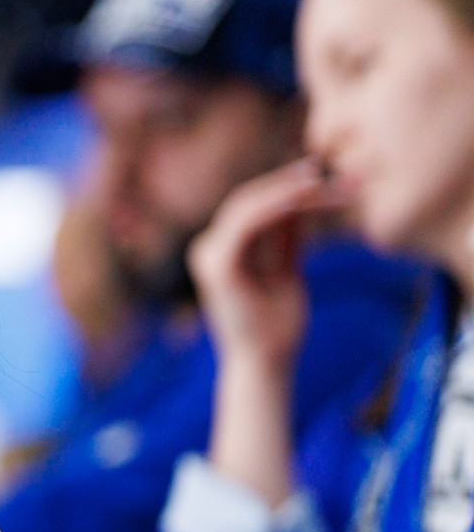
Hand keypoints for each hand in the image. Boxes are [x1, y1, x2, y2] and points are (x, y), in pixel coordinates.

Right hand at [186, 158, 351, 375]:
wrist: (267, 361)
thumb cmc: (277, 324)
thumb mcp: (286, 269)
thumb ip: (286, 238)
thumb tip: (301, 203)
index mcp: (221, 250)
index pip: (250, 207)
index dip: (281, 187)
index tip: (316, 176)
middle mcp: (208, 248)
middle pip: (247, 200)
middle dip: (286, 183)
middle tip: (321, 170)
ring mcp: (208, 254)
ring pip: (247, 206)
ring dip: (286, 190)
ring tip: (320, 182)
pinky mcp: (218, 264)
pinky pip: (247, 223)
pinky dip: (274, 206)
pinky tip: (302, 197)